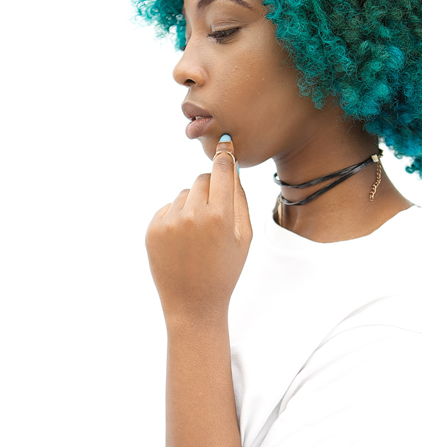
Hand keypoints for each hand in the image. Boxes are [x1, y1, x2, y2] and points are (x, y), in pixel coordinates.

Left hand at [145, 135, 251, 323]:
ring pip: (185, 193)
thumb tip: (231, 167)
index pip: (222, 170)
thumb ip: (239, 199)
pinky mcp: (152, 229)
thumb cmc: (225, 270)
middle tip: (215, 215)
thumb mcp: (243, 236)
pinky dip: (176, 217)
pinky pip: (168, 208)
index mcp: (219, 216)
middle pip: (203, 179)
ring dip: (193, 205)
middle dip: (211, 189)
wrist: (193, 304)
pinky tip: (182, 242)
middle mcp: (192, 215)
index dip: (225, 155)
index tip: (225, 142)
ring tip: (198, 236)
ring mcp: (169, 222)